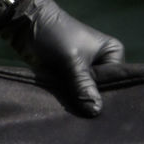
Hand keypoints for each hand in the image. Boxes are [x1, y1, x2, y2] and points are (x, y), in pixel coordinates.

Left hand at [0, 0, 123, 116]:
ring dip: (79, 101)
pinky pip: (74, 92)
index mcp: (113, 53)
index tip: (100, 112)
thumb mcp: (72, 61)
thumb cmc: (56, 35)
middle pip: (102, 89)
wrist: (26, 25)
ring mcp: (86, 70)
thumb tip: (96, 112)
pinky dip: (70, 99)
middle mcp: (103, 62)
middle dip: (92, 100)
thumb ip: (84, 86)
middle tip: (86, 119)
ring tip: (76, 117)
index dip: (108, 95)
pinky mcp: (70, 75)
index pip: (116, 80)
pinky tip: (68, 112)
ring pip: (86, 92)